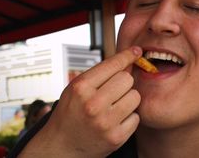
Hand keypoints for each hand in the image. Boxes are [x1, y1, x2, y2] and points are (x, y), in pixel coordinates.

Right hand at [19, 47, 141, 157]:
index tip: (137, 51)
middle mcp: (93, 104)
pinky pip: (136, 117)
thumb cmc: (71, 113)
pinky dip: (129, 118)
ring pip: (135, 97)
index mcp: (81, 88)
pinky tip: (115, 120)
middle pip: (127, 79)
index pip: (113, 65)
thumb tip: (129, 59)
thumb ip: (100, 74)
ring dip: (128, 100)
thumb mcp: (76, 88)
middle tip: (114, 91)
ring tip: (114, 106)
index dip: (127, 55)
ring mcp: (105, 122)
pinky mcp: (116, 137)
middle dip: (123, 83)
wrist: (61, 147)